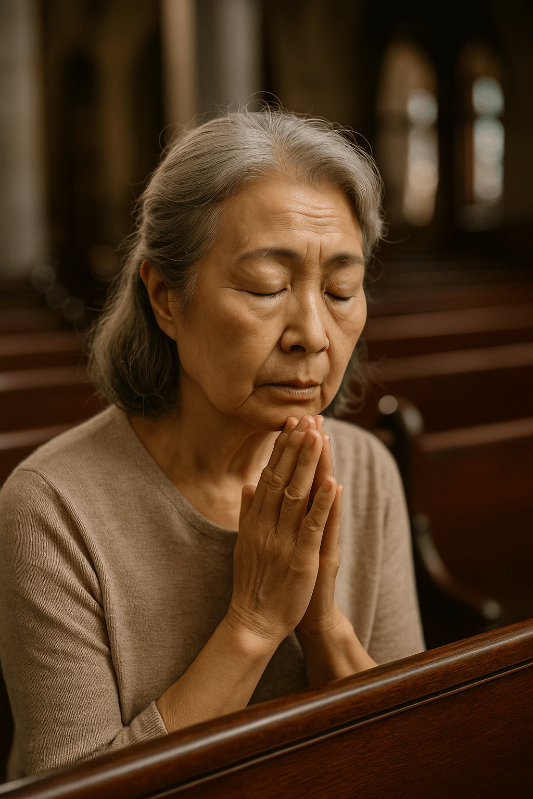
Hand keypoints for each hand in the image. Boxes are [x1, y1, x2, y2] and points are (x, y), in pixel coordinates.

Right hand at [226, 415, 338, 646]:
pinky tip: (332, 481)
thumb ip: (248, 513)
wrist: (254, 622)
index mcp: (256, 520)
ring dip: (309, 464)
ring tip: (319, 436)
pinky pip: (313, 525)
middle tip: (306, 418)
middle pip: (283, 478)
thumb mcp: (244, 543)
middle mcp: (267, 525)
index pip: (270, 475)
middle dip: (296, 447)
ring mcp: (284, 540)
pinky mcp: (301, 558)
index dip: (281, 449)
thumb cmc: (252, 583)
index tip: (290, 425)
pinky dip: (322, 502)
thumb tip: (250, 485)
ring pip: (297, 495)